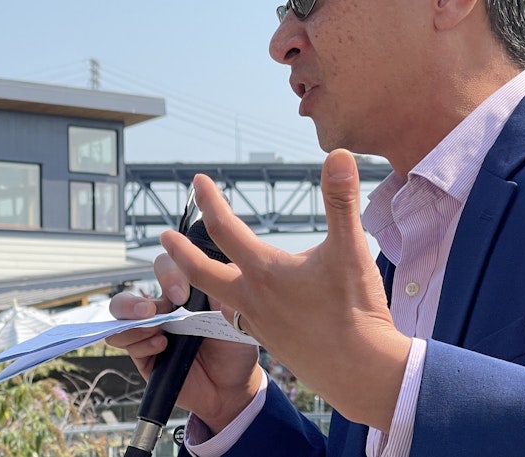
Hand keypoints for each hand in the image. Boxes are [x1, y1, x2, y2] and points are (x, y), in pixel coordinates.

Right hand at [106, 253, 261, 433]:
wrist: (232, 387)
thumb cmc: (235, 346)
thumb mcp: (237, 319)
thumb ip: (225, 297)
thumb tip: (220, 274)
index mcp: (186, 292)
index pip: (167, 268)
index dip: (169, 275)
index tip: (183, 295)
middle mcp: (163, 308)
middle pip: (133, 291)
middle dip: (136, 300)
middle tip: (152, 310)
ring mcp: (151, 331)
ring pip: (120, 315)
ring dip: (130, 319)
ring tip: (153, 326)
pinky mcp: (143, 355)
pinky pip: (125, 343)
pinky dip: (139, 342)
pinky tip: (161, 346)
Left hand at [161, 149, 411, 431]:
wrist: (360, 371)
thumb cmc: (355, 310)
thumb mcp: (350, 248)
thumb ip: (340, 199)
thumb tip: (338, 154)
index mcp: (264, 272)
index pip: (224, 229)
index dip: (210, 202)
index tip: (198, 181)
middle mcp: (252, 299)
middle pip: (202, 273)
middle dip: (180, 253)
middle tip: (163, 238)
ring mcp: (259, 325)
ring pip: (220, 298)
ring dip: (204, 280)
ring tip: (202, 270)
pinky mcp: (273, 342)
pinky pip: (240, 319)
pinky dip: (234, 303)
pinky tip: (250, 301)